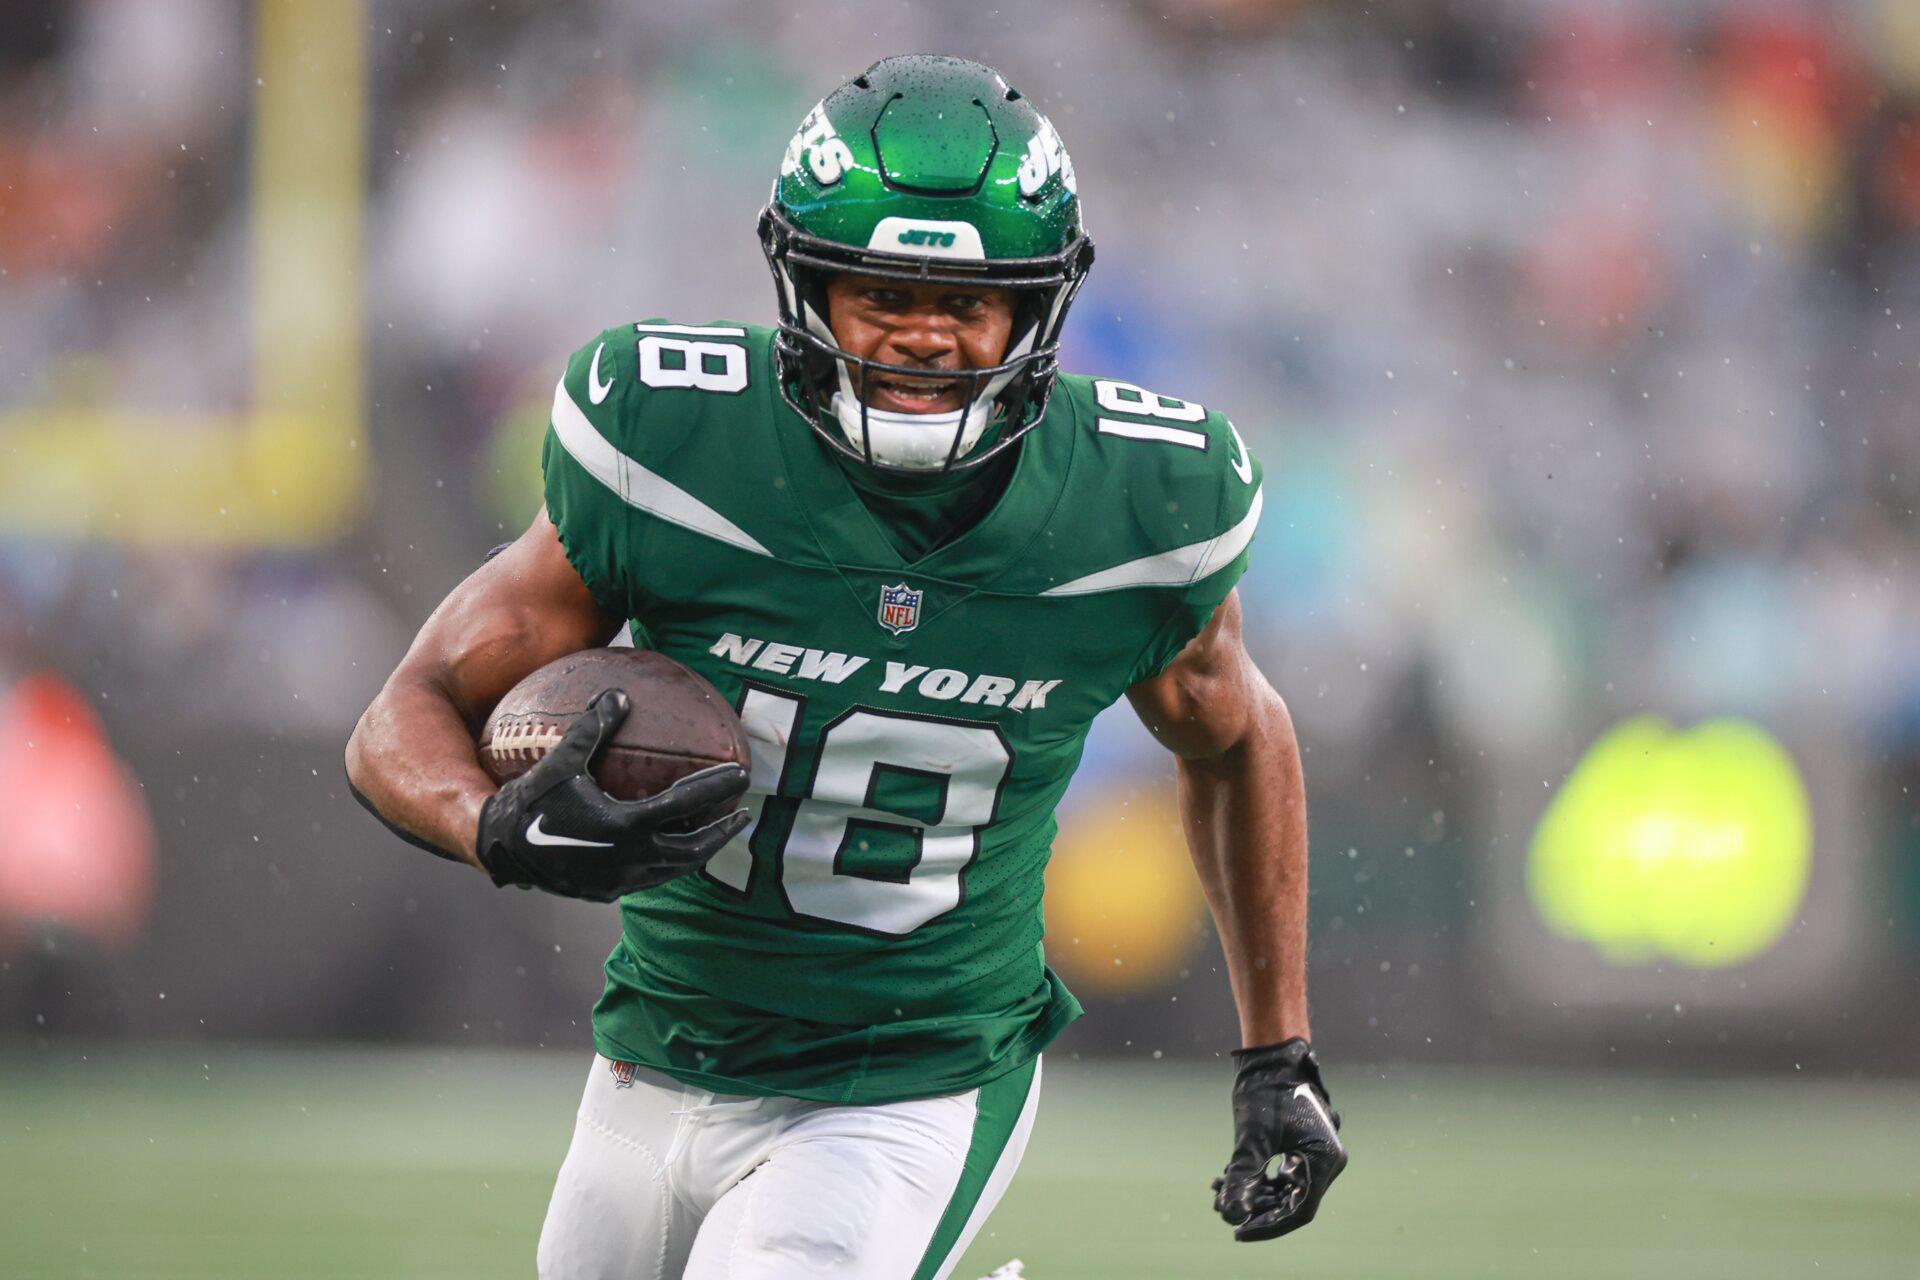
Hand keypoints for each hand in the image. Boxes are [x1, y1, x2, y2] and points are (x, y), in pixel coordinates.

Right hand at [475, 689, 750, 901]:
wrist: (501, 849)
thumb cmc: (532, 800)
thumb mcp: (562, 760)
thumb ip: (593, 728)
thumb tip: (619, 694)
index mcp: (626, 826)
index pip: (685, 805)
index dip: (717, 787)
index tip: (742, 774)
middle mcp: (631, 859)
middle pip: (694, 847)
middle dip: (723, 831)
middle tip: (743, 812)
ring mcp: (622, 881)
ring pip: (676, 870)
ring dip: (701, 851)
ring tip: (718, 833)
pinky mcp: (609, 893)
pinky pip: (652, 879)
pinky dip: (672, 864)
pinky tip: (674, 850)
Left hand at [1211, 1038, 1346, 1240]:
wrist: (1273, 1055)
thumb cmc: (1266, 1091)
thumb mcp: (1251, 1137)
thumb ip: (1242, 1177)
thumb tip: (1229, 1213)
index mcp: (1324, 1160)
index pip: (1299, 1211)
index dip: (1268, 1226)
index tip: (1238, 1232)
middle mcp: (1327, 1161)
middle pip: (1292, 1202)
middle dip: (1256, 1208)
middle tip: (1222, 1208)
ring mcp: (1318, 1153)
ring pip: (1286, 1189)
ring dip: (1253, 1192)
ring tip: (1218, 1190)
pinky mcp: (1305, 1145)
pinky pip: (1284, 1174)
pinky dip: (1259, 1178)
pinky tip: (1228, 1176)